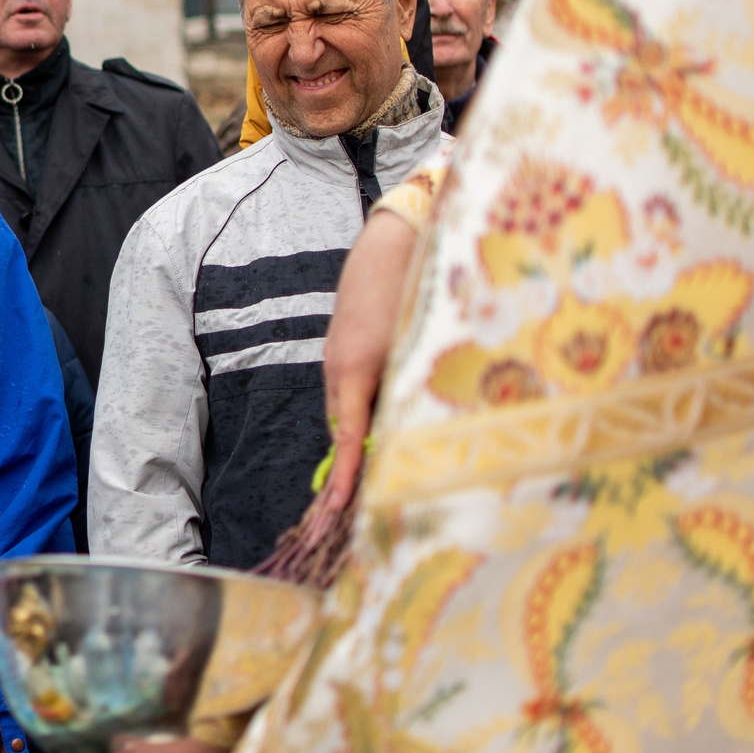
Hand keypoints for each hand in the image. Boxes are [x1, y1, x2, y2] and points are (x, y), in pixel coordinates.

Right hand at [319, 211, 415, 509]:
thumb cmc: (413, 291)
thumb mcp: (416, 346)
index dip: (344, 475)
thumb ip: (408, 390)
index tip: (337, 508)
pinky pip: (349, 388)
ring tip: (374, 457)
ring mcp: (337, 355)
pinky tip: (382, 409)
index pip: (347, 436)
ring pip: (348, 407)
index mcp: (355, 370)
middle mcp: (338, 366)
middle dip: (350, 461)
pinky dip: (362, 407)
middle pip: (343, 426)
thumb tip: (408, 432)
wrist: (391, 243)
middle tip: (356, 499)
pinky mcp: (344, 346)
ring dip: (360, 431)